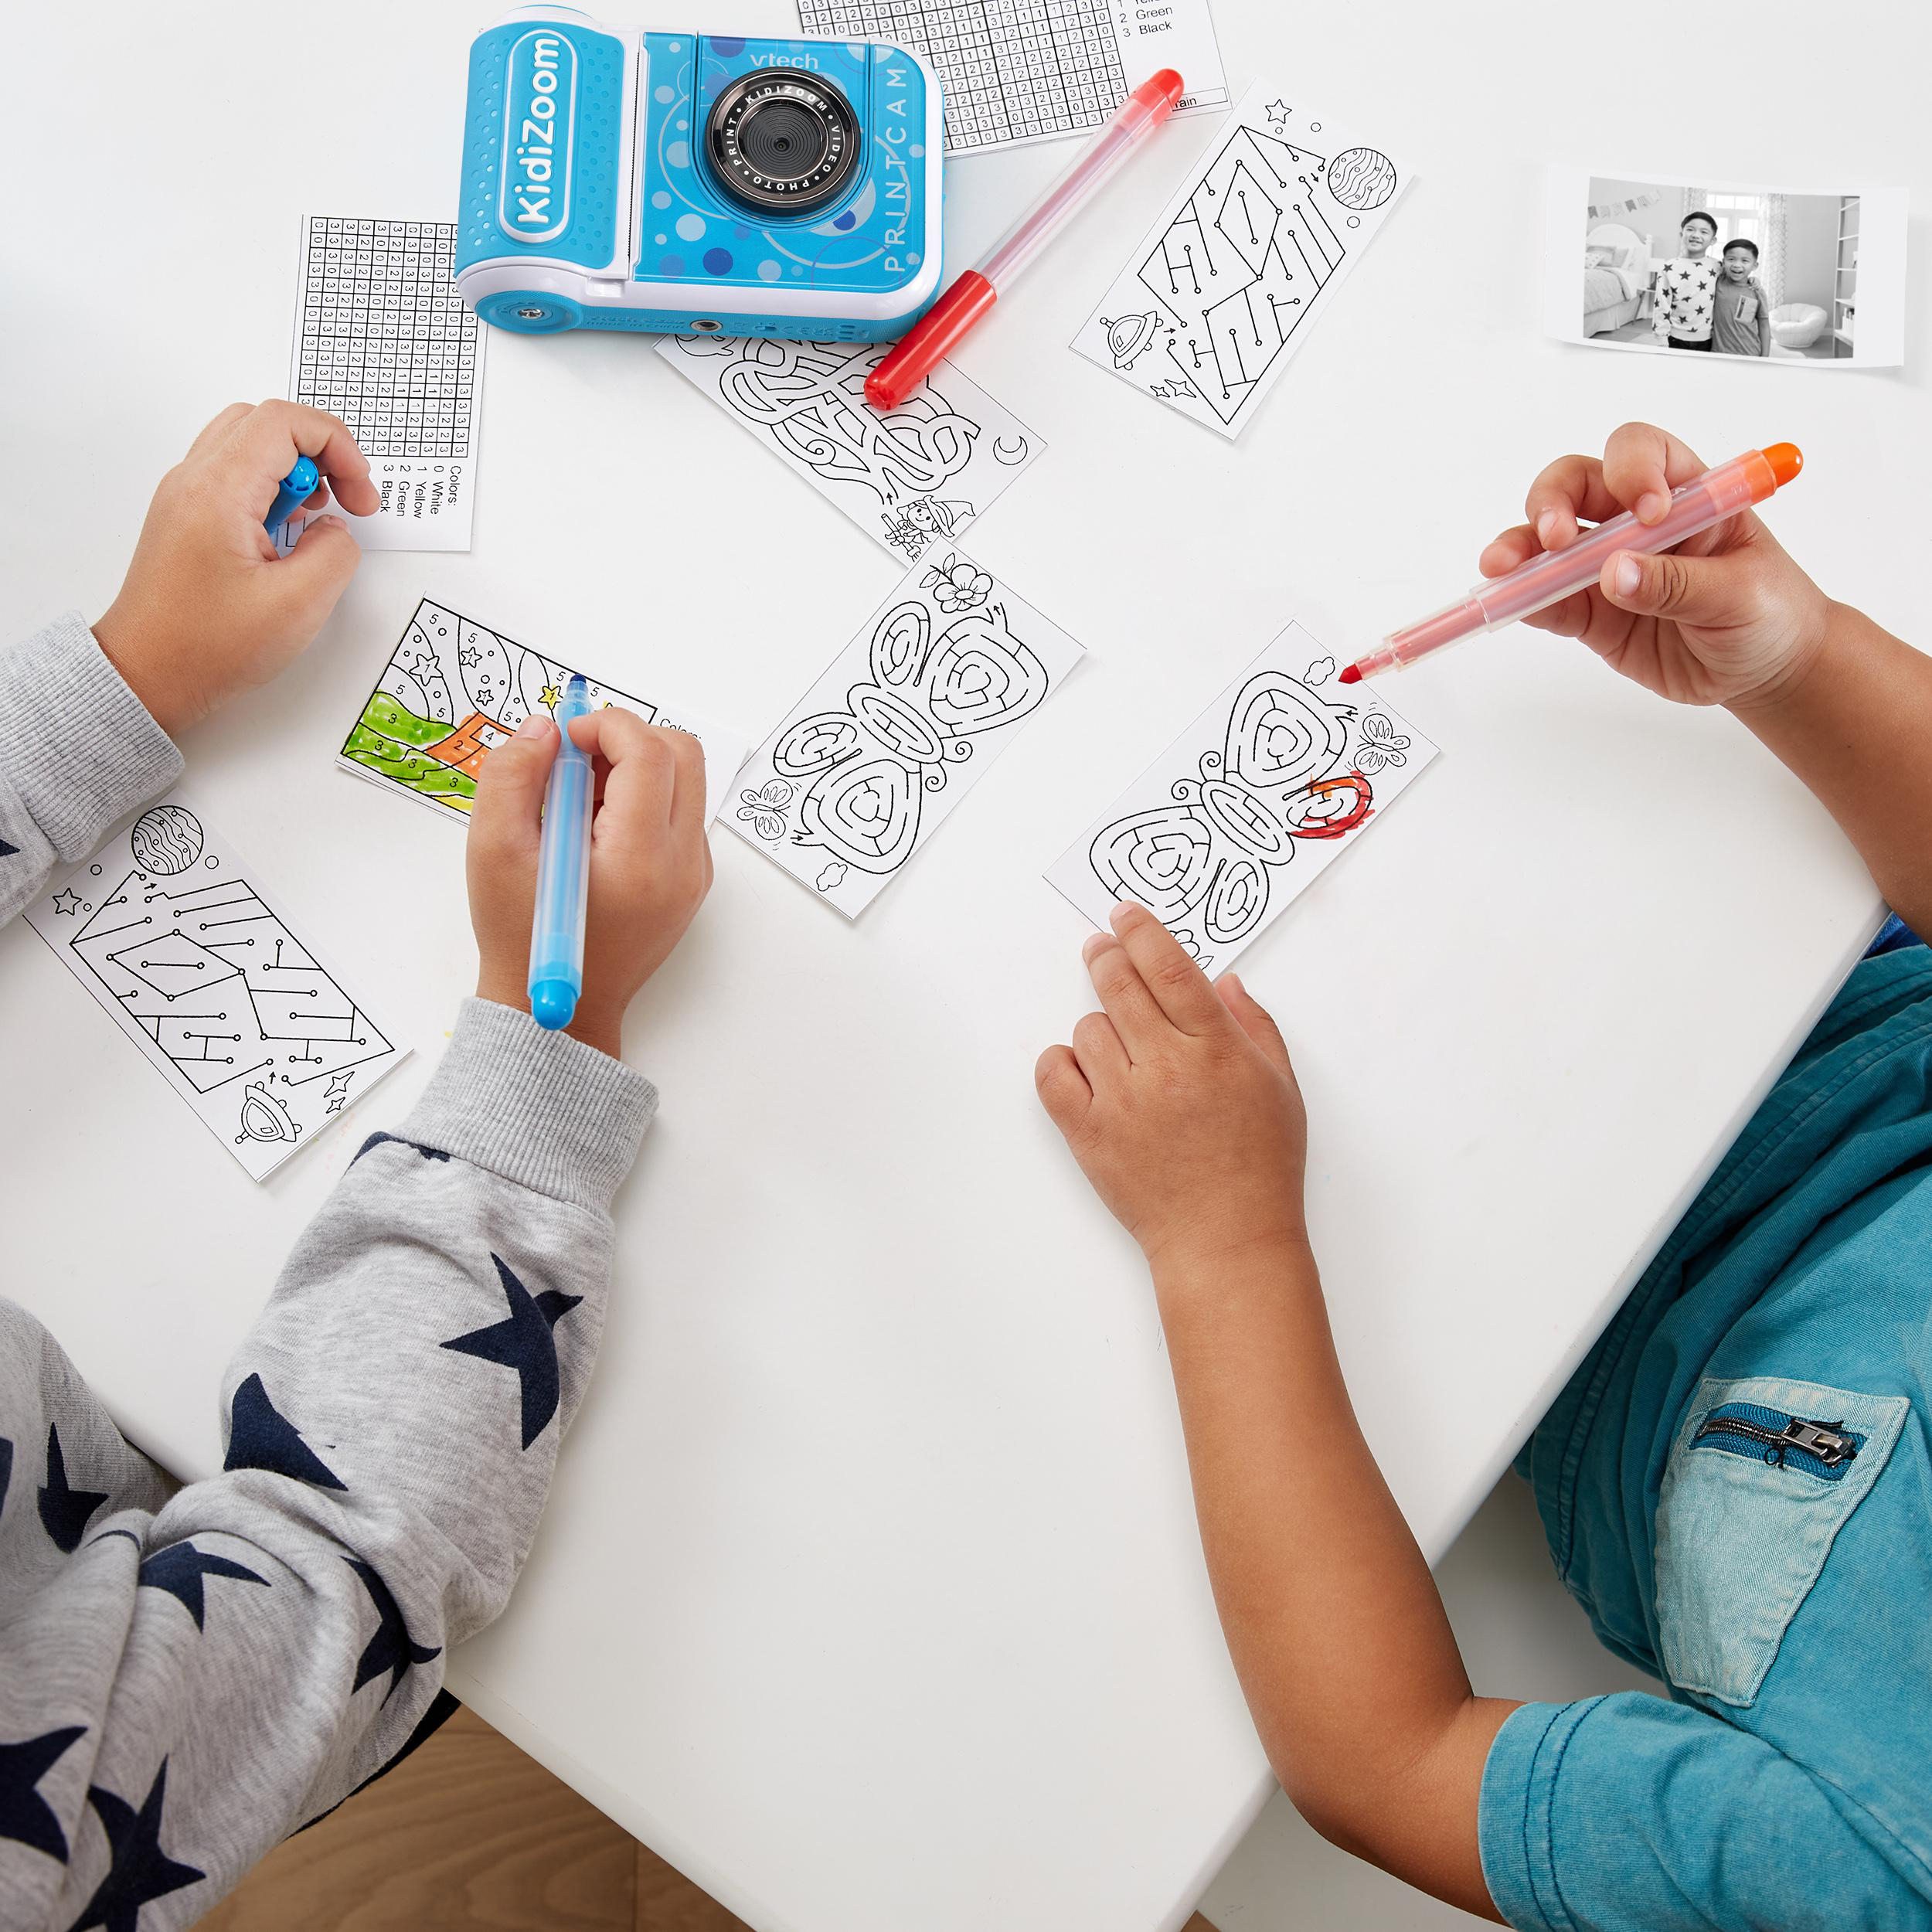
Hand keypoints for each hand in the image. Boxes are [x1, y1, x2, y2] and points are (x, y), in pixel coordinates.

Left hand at [93, 400, 381, 735]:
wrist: (147, 674)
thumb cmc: (207, 646)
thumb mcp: (299, 605)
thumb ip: (336, 553)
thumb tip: (336, 530)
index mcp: (219, 491)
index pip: (285, 422)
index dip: (337, 445)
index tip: (360, 493)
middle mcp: (194, 480)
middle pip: (265, 421)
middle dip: (320, 451)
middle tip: (346, 500)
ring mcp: (184, 495)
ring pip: (247, 442)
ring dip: (294, 468)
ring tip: (314, 520)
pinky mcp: (186, 515)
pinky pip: (233, 473)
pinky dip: (270, 488)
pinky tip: (285, 534)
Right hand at [466, 707, 713, 1058]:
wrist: (552, 1012)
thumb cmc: (519, 937)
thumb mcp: (492, 850)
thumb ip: (512, 776)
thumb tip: (545, 729)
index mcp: (638, 859)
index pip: (649, 754)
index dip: (605, 725)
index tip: (564, 738)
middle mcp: (682, 865)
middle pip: (683, 756)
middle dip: (628, 738)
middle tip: (575, 761)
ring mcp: (693, 874)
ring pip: (686, 781)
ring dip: (635, 767)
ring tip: (578, 801)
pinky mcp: (690, 881)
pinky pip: (679, 814)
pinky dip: (643, 799)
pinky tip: (595, 830)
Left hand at [1035, 901, 1308, 1271]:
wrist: (1226, 1240)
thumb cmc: (1260, 1167)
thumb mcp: (1281, 1088)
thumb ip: (1253, 1027)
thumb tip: (1222, 981)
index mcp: (1216, 1050)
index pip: (1169, 967)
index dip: (1142, 931)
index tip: (1123, 914)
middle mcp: (1166, 1067)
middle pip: (1118, 984)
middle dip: (1105, 956)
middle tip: (1102, 949)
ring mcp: (1122, 1101)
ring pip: (1087, 1028)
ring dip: (1100, 1027)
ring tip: (1125, 1053)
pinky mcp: (1088, 1133)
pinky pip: (1053, 1074)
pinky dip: (1061, 1063)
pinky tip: (1084, 1071)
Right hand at [1479, 420, 1830, 708]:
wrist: (1767, 670)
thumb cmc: (1771, 612)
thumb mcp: (1741, 594)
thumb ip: (1678, 584)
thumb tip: (1614, 574)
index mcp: (1686, 495)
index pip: (1643, 454)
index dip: (1632, 471)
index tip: (1646, 514)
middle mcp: (1637, 522)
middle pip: (1577, 485)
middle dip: (1553, 502)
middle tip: (1553, 537)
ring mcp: (1608, 565)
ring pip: (1548, 540)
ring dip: (1521, 548)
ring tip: (1502, 570)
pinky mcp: (1592, 613)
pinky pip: (1547, 599)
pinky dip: (1522, 599)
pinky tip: (1509, 603)